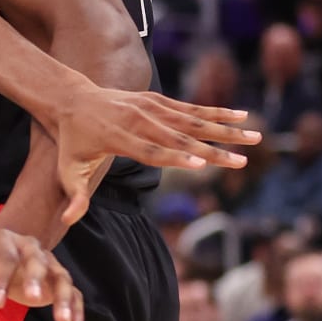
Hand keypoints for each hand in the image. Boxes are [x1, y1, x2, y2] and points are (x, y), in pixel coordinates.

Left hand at [0, 227, 83, 320]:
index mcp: (4, 241)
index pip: (5, 258)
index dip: (2, 280)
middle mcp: (30, 248)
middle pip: (38, 260)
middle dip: (36, 279)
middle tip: (33, 299)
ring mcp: (49, 263)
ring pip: (61, 277)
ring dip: (63, 298)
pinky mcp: (58, 279)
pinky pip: (74, 293)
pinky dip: (76, 310)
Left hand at [48, 81, 257, 224]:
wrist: (72, 99)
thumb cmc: (72, 142)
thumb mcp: (68, 170)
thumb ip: (73, 196)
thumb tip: (66, 221)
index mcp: (118, 138)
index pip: (149, 150)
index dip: (173, 157)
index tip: (199, 164)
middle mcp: (137, 120)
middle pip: (179, 137)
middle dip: (212, 150)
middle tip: (242, 162)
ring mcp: (148, 107)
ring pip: (191, 119)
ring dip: (225, 129)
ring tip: (255, 137)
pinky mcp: (156, 99)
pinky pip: (190, 107)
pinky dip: (215, 111)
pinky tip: (241, 116)